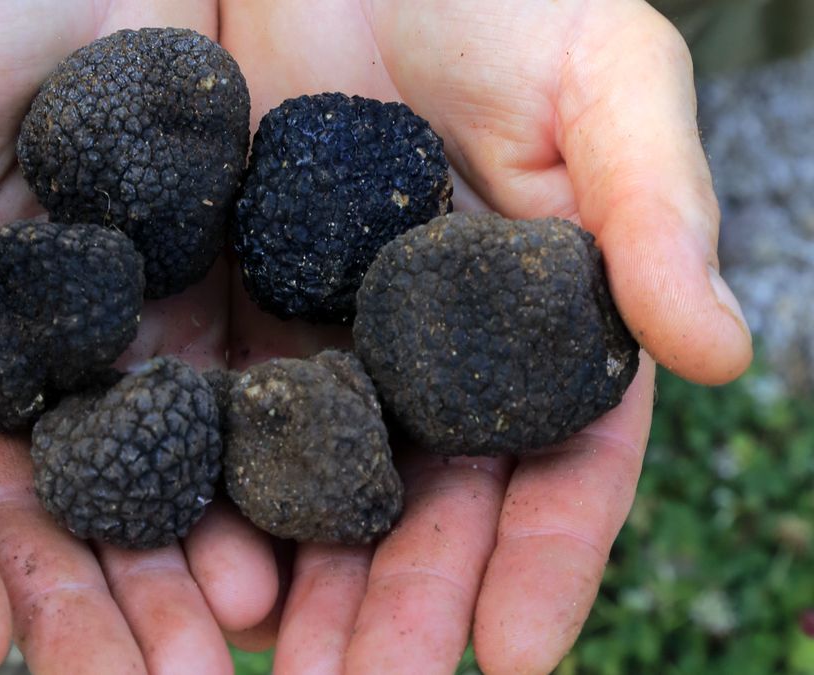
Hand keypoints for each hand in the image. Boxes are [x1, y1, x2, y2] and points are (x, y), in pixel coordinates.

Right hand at [0, 2, 278, 672]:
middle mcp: (14, 349)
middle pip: (35, 499)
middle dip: (81, 603)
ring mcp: (118, 328)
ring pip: (142, 475)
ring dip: (179, 571)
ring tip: (224, 649)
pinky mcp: (210, 294)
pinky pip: (232, 401)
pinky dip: (256, 479)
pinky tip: (290, 544)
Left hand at [220, 0, 751, 672]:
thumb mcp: (607, 81)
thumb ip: (657, 215)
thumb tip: (724, 355)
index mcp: (540, 324)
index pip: (556, 468)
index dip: (545, 564)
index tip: (518, 659)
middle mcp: (433, 353)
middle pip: (428, 505)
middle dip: (403, 604)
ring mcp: (329, 334)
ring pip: (321, 484)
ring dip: (305, 582)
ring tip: (281, 665)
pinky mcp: (233, 298)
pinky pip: (222, 410)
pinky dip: (211, 492)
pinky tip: (195, 563)